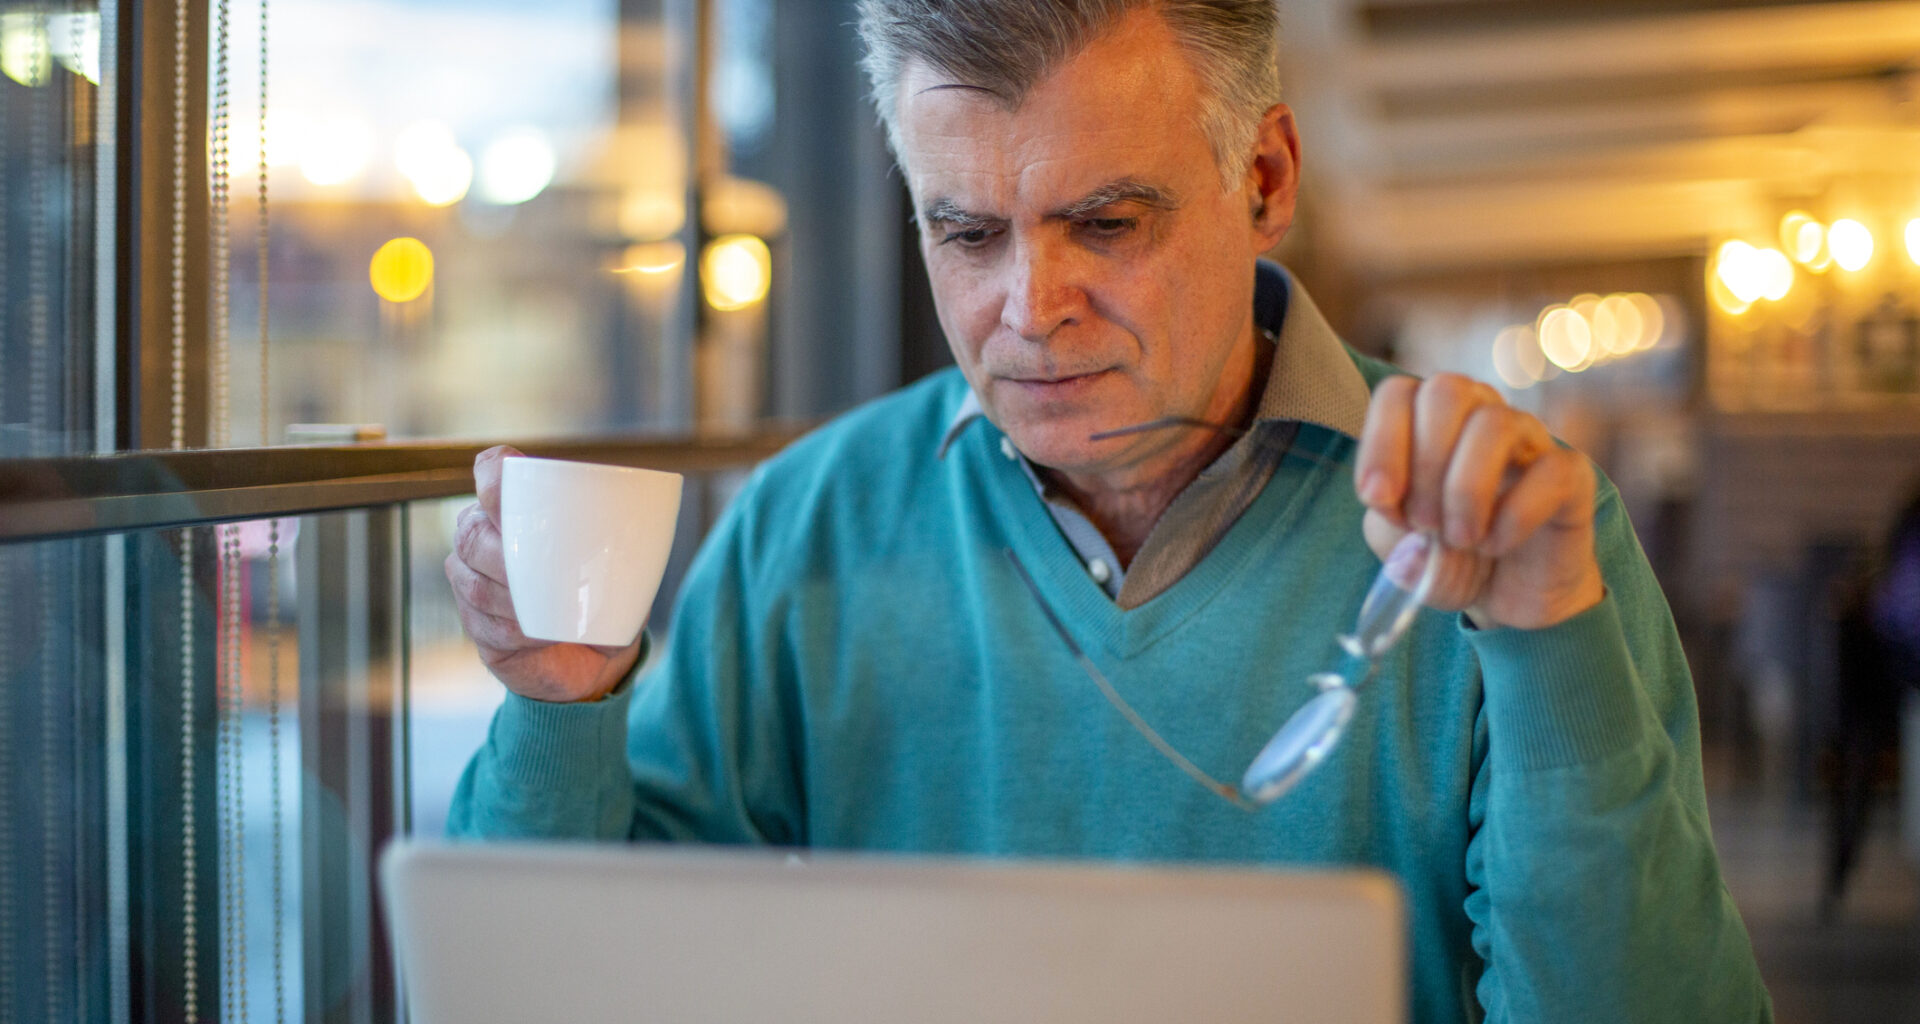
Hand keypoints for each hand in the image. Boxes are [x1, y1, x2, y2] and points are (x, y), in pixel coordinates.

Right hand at [444, 445, 643, 701]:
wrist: (594, 657)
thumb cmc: (605, 594)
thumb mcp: (625, 559)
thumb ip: (630, 532)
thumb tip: (650, 517)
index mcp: (514, 507)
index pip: (490, 472)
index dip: (493, 476)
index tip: (514, 487)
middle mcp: (481, 537)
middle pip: (474, 533)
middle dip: (505, 553)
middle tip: (546, 573)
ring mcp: (470, 582)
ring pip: (477, 584)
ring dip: (513, 599)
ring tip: (552, 610)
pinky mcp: (475, 626)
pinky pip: (484, 624)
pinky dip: (516, 630)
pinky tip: (539, 634)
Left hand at [1353, 374, 1603, 629]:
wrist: (1507, 596)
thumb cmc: (1448, 557)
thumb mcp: (1402, 553)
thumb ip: (1393, 544)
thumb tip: (1412, 549)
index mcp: (1428, 421)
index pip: (1398, 392)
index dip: (1381, 444)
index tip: (1379, 500)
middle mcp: (1479, 415)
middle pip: (1447, 392)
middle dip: (1424, 464)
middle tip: (1423, 523)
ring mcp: (1529, 440)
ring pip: (1495, 424)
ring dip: (1465, 490)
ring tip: (1460, 540)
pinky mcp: (1571, 475)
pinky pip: (1550, 472)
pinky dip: (1514, 517)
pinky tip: (1497, 545)